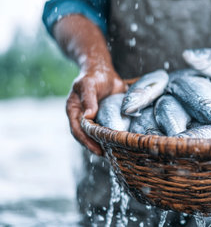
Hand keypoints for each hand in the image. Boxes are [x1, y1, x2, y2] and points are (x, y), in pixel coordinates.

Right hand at [53, 14, 126, 155]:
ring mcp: (93, 119)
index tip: (96, 149)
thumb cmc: (94, 76)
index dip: (85, 141)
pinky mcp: (103, 118)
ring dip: (103, 144)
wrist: (104, 72)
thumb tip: (88, 117)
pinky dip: (110, 137)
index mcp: (74, 110)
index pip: (77, 130)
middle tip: (106, 155)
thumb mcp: (89, 85)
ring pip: (95, 135)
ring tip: (113, 153)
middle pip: (86, 136)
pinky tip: (119, 143)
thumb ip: (89, 99)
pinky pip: (105, 130)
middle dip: (94, 146)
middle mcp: (82, 117)